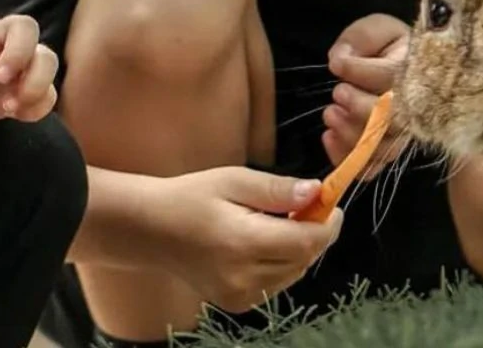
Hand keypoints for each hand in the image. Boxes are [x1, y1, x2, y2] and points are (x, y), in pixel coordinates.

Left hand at [0, 12, 57, 121]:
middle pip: (27, 28)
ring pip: (47, 57)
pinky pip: (50, 92)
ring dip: (35, 80)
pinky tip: (20, 115)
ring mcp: (25, 61)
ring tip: (13, 105)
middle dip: (17, 53)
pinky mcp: (33, 86)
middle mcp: (6, 38)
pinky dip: (40, 103)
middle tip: (0, 79)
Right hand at [150, 166, 343, 312]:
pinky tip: (264, 242)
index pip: (306, 242)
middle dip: (313, 233)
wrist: (150, 229)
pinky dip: (282, 263)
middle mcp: (245, 277)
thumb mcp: (233, 179)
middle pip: (304, 259)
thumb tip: (316, 193)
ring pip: (294, 273)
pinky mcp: (237, 303)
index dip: (328, 224)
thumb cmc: (191, 196)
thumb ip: (276, 190)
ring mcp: (241, 296)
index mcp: (244, 243)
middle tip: (304, 206)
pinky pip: (276, 283)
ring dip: (299, 248)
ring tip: (279, 222)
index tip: (332, 203)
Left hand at [324, 13, 407, 177]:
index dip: (360, 72)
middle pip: (392, 121)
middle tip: (338, 93)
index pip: (392, 77)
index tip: (338, 64)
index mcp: (416, 71)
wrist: (398, 66)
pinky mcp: (386, 151)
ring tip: (330, 114)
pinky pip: (370, 167)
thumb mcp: (377, 29)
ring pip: (382, 148)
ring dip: (350, 135)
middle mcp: (416, 108)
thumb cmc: (386, 47)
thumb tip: (340, 60)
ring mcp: (403, 134)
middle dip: (359, 108)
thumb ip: (360, 37)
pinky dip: (346, 159)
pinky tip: (328, 137)